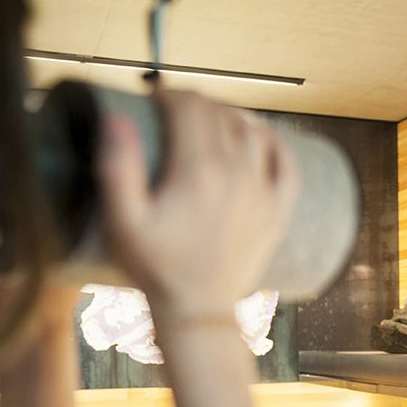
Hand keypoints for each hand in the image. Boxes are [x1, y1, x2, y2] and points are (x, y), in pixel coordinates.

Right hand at [96, 88, 300, 320]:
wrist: (197, 311)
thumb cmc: (156, 267)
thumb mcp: (124, 221)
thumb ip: (118, 167)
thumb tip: (119, 118)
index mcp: (199, 172)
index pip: (190, 107)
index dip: (169, 94)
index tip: (153, 100)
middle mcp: (238, 176)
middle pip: (220, 115)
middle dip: (195, 103)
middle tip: (175, 110)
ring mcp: (262, 194)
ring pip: (253, 131)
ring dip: (230, 117)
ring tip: (208, 121)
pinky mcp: (277, 212)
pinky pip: (288, 165)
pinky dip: (276, 143)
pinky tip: (260, 136)